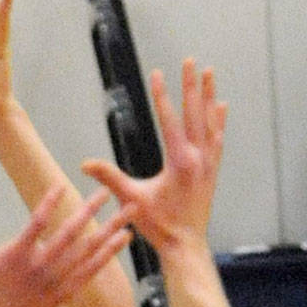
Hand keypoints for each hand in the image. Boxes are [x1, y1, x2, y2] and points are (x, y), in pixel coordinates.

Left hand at [0, 185, 130, 306]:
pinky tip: (59, 187)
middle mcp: (54, 277)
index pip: (92, 267)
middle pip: (89, 247)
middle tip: (132, 208)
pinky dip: (47, 206)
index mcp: (60, 295)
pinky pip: (35, 225)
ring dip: (88, 211)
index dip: (111, 250)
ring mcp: (36, 265)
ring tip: (105, 193)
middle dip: (112, 226)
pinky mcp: (15, 254)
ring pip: (69, 234)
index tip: (128, 236)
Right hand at [83, 60, 226, 252]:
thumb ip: (109, 178)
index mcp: (180, 162)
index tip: (157, 73)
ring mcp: (208, 164)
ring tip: (209, 72)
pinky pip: (218, 139)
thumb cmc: (159, 226)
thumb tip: (85, 164)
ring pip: (210, 122)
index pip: (169, 120)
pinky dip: (218, 121)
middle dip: (190, 85)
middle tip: (190, 60)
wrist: (186, 246)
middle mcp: (198, 158)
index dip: (162, 95)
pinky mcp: (212, 171)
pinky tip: (221, 106)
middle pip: (194, 113)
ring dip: (208, 96)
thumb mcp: (131, 200)